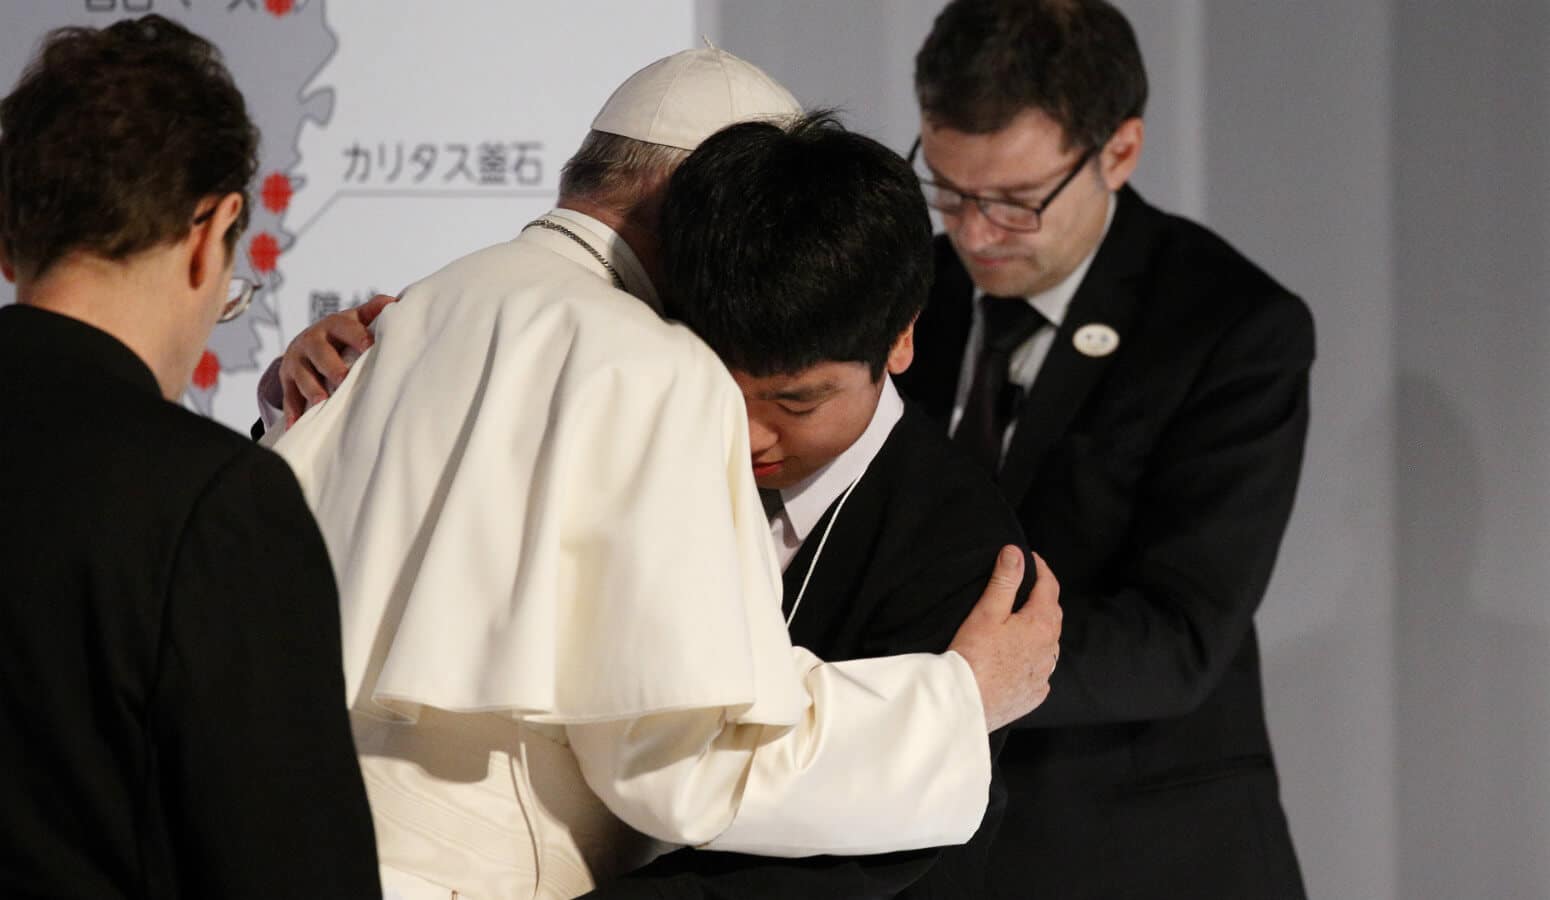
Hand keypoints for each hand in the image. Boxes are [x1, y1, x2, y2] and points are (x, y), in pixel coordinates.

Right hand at [280, 293, 396, 424]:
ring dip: (311, 388)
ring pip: (302, 375)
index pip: (343, 326)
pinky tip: (297, 424)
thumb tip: (399, 300)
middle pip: (319, 351)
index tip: (369, 346)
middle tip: (343, 378)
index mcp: (332, 325)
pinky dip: (293, 411)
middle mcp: (312, 340)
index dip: (356, 335)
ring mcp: (297, 361)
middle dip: (331, 365)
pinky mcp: (287, 380)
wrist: (306, 343)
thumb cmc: (340, 333)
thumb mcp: (355, 319)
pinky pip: (288, 397)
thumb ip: (374, 310)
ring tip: (321, 402)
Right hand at [947, 547, 1061, 730]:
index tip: (1031, 558)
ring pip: (1048, 645)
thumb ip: (1005, 580)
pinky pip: (1040, 672)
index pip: (1049, 586)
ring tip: (1020, 623)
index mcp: (1042, 624)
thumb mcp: (988, 611)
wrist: (965, 703)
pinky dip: (1032, 660)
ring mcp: (1044, 675)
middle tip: (1026, 586)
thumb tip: (1016, 553)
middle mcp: (1050, 650)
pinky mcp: (1033, 694)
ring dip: (1038, 631)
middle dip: (1042, 597)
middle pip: (1052, 615)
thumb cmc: (974, 656)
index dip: (1041, 568)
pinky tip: (1017, 660)